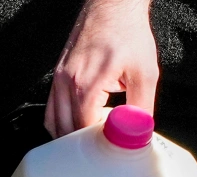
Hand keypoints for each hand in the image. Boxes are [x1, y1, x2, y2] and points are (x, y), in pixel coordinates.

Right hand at [45, 0, 158, 137]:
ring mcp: (58, 79)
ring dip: (72, 134)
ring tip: (95, 131)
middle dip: (85, 142)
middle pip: (66, 131)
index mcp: (85, 85)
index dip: (99, 143)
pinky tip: (81, 121)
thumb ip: (141, 108)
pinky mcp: (58, 75)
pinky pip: (51, 109)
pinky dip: (62, 122)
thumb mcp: (145, 74)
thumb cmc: (127, 34)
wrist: (113, 7)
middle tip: (106, 140)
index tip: (113, 143)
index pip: (83, 131)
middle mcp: (66, 83)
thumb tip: (138, 134)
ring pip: (54, 123)